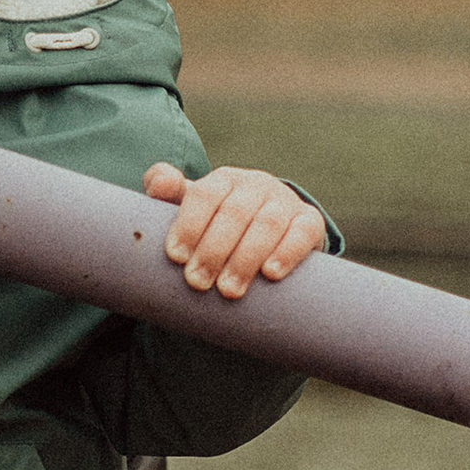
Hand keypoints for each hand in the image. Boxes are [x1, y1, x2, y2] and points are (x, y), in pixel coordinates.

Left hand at [141, 161, 325, 300]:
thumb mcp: (193, 208)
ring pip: (266, 225)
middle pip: (234, 213)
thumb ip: (168, 192)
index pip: (205, 195)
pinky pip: (302, 233)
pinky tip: (270, 273)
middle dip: (213, 250)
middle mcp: (256, 184)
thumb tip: (158, 183)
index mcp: (224, 179)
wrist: (270, 232)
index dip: (189, 225)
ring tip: (228, 290)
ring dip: (245, 259)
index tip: (176, 257)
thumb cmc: (218, 223)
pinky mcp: (310, 221)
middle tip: (197, 282)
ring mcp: (285, 202)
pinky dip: (287, 252)